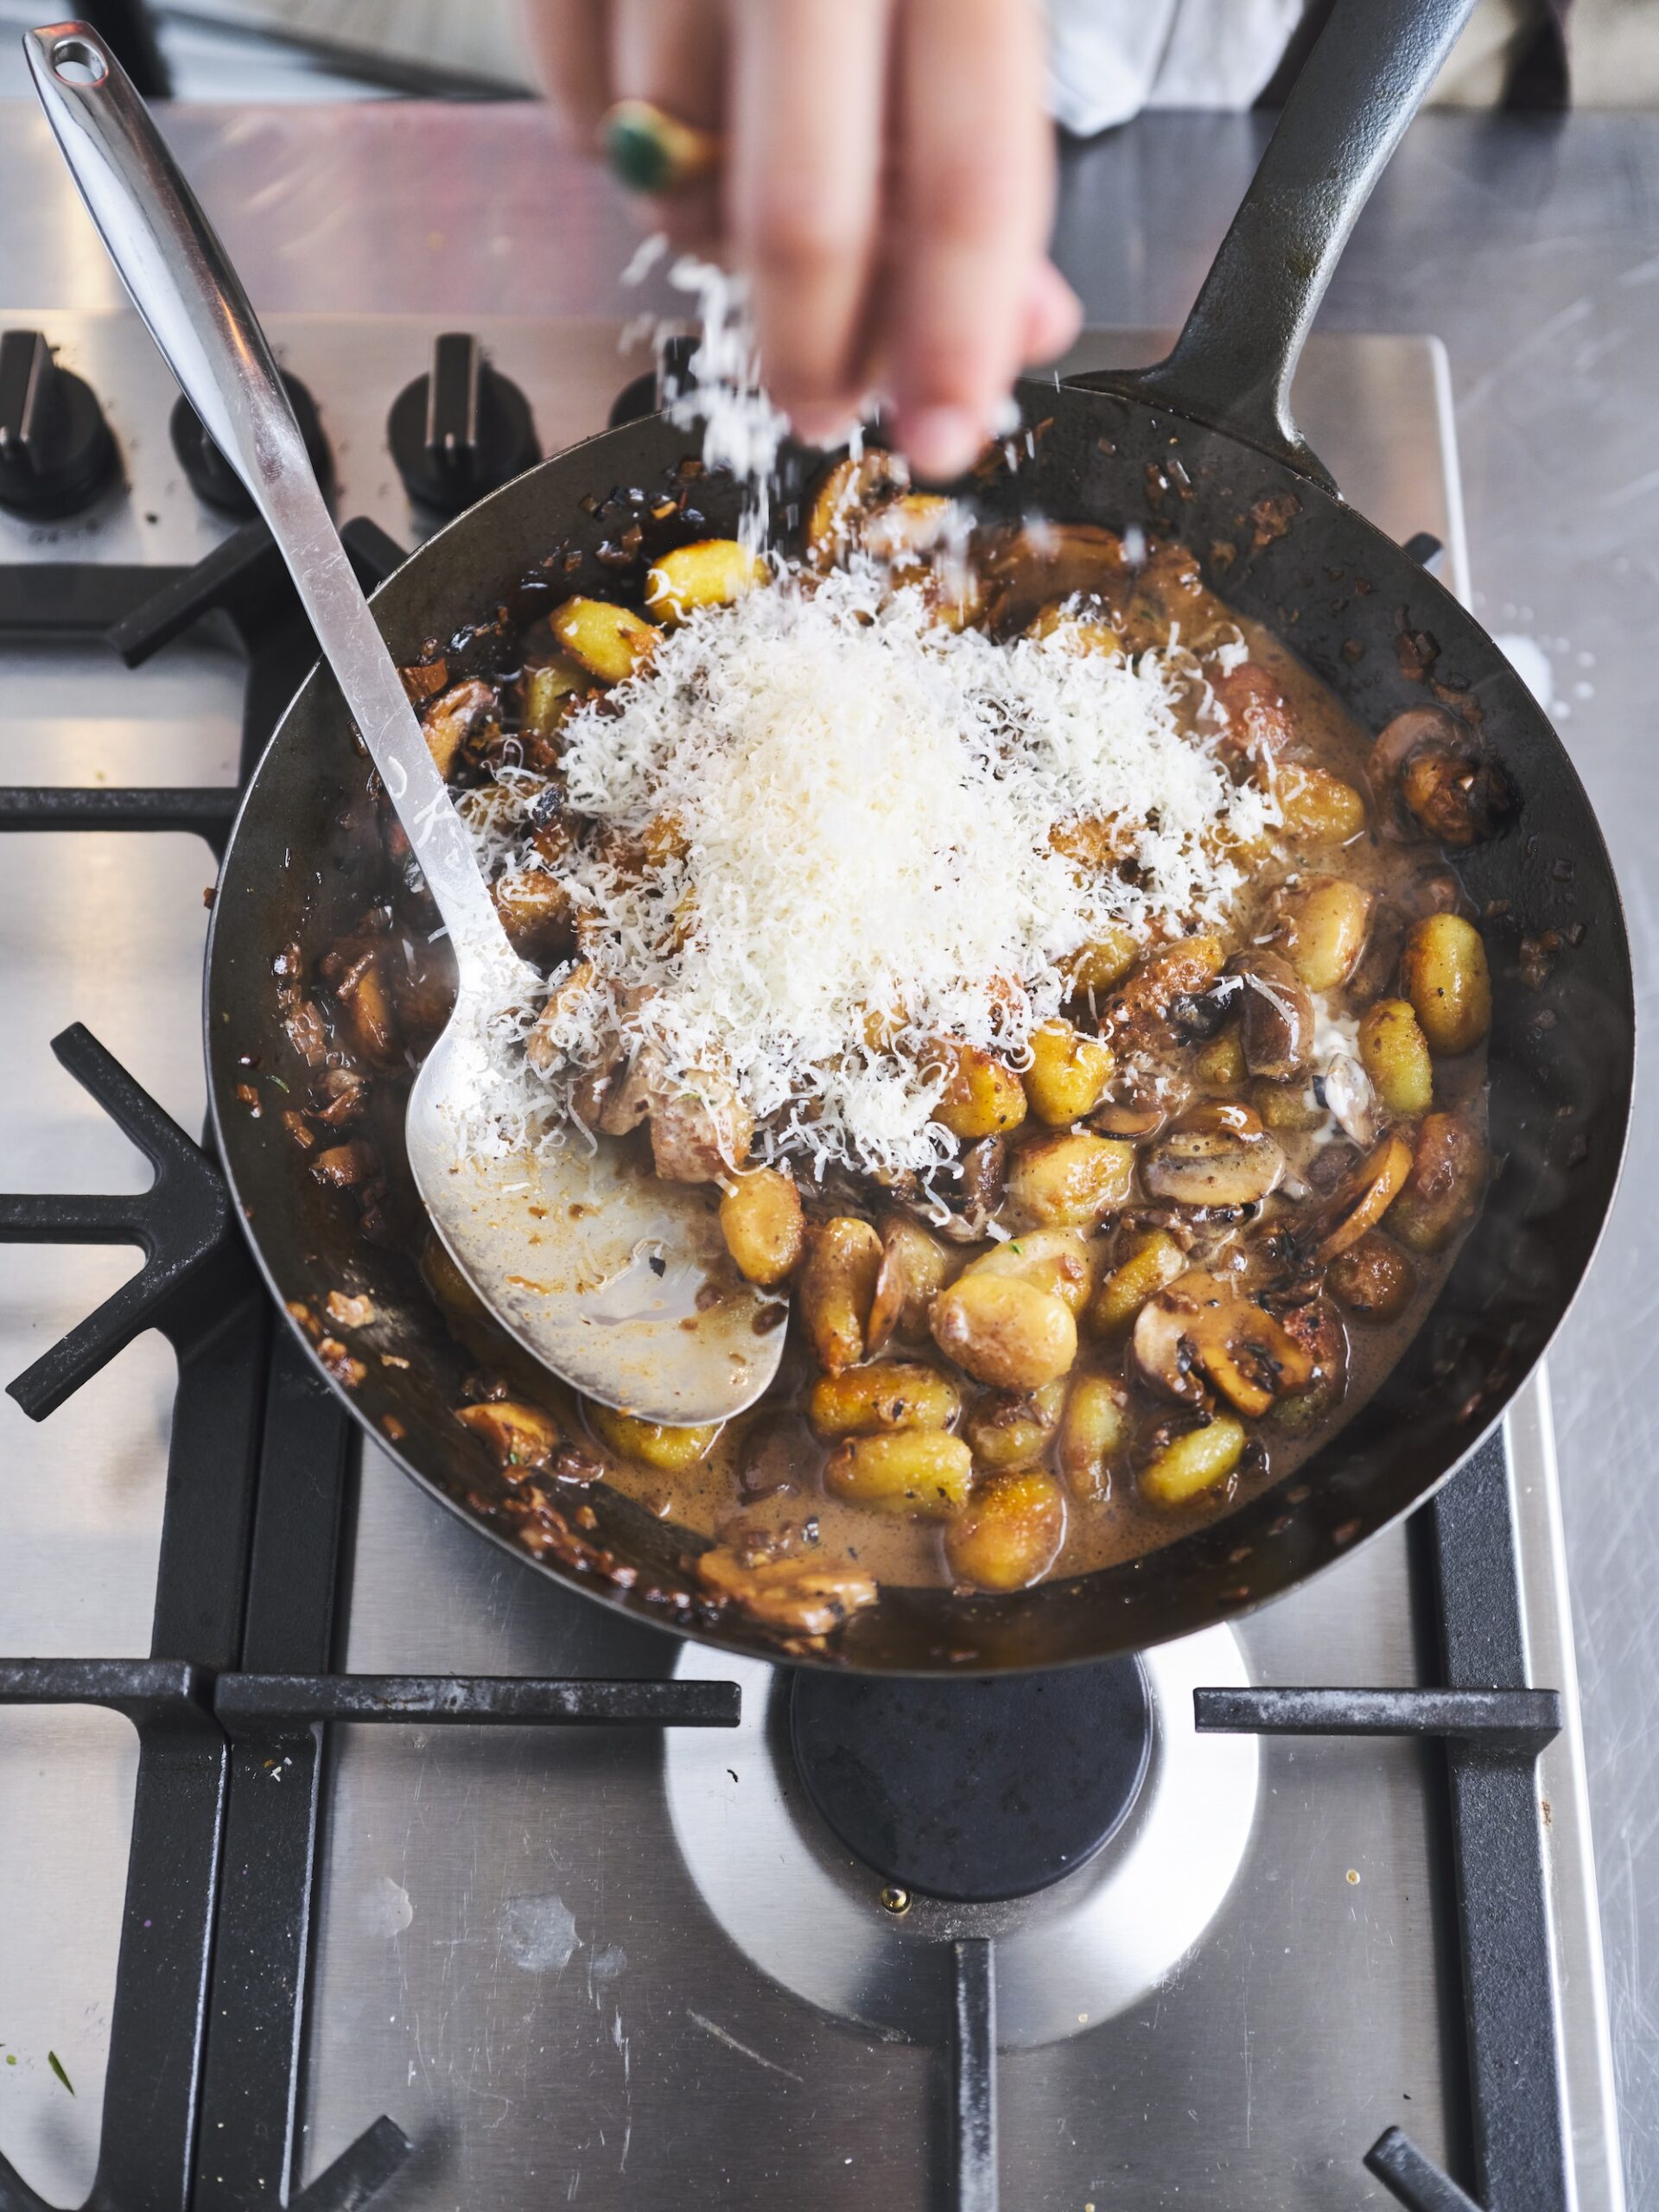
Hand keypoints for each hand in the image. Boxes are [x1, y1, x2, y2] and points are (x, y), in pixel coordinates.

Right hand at [527, 0, 1080, 478]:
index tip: (952, 435)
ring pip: (682, 180)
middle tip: (824, 407)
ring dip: (721, 236)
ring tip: (753, 166)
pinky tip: (681, 106)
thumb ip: (987, 141)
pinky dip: (635, 158)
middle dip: (813, 352)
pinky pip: (586, 120)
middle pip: (800, 215)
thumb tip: (1010, 326)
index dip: (960, 333)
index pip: (967, 170)